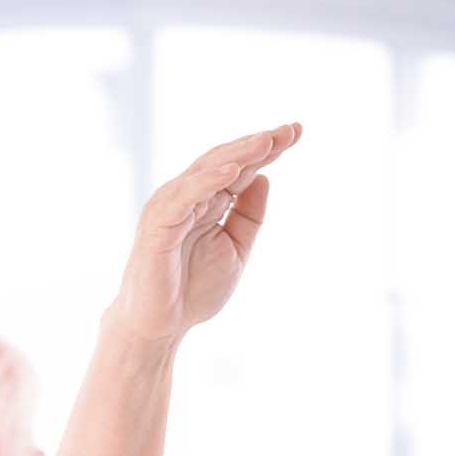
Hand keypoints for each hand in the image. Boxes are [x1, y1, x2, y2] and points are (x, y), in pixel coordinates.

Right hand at [107, 124, 302, 342]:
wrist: (160, 325)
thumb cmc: (192, 289)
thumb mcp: (235, 249)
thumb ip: (249, 216)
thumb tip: (265, 177)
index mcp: (207, 201)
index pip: (240, 167)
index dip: (267, 148)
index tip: (296, 132)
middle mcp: (188, 196)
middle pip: (226, 160)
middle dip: (259, 144)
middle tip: (290, 130)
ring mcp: (171, 207)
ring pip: (206, 171)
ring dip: (238, 155)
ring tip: (267, 141)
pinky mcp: (158, 224)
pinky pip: (185, 197)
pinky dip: (208, 181)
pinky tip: (234, 170)